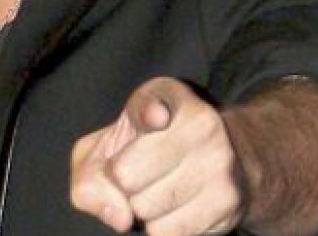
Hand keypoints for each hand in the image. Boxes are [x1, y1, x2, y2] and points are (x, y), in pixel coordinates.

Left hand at [70, 77, 246, 234]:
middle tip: (141, 173)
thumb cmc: (147, 151)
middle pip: (126, 176)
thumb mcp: (107, 146)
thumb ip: (89, 175)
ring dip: (142, 210)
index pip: (146, 109)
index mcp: (168, 95)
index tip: (156, 119)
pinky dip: (162, 227)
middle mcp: (201, 123)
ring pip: (146, 209)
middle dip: (121, 185)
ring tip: (160, 189)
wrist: (221, 162)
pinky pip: (168, 232)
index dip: (147, 116)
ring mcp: (219, 162)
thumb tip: (119, 217)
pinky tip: (176, 207)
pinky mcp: (229, 200)